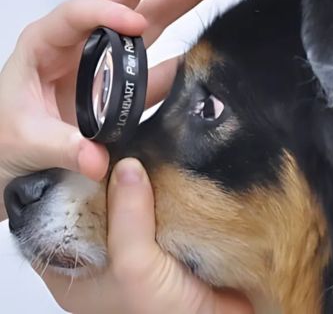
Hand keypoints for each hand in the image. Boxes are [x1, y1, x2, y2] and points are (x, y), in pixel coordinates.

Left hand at [0, 0, 231, 216]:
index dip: (109, 14)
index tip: (137, 27)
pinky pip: (157, 66)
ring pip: (149, 20)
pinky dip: (181, 57)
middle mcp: (83, 42)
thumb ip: (63, 147)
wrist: (18, 151)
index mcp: (48, 43)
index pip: (80, 14)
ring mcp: (108, 60)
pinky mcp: (125, 83)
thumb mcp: (28, 140)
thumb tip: (97, 160)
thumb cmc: (10, 135)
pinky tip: (204, 47)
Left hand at [42, 159, 253, 313]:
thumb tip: (127, 165)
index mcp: (74, 270)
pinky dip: (160, 193)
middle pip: (96, 209)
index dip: (63, 189)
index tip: (82, 158)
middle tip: (118, 146)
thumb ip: (127, 217)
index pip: (54, 221)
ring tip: (143, 151)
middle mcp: (100, 256)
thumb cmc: (163, 313)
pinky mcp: (158, 240)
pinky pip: (153, 209)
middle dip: (107, 182)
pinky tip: (166, 170)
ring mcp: (131, 247)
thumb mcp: (134, 267)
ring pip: (128, 207)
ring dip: (138, 186)